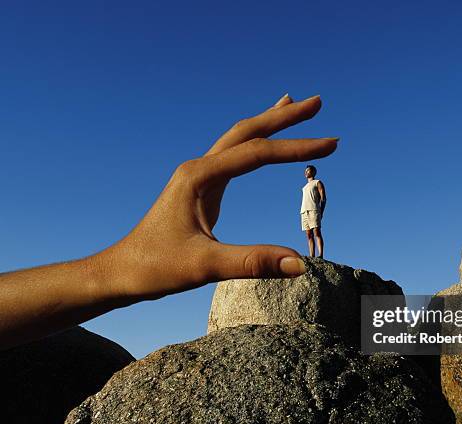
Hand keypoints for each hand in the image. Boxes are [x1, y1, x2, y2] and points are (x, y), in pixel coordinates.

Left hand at [95, 94, 337, 300]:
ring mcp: (199, 177)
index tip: (331, 144)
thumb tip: (299, 265)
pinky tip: (262, 143)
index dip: (296, 147)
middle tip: (318, 103)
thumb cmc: (154, 267)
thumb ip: (252, 262)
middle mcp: (198, 169)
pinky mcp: (200, 190)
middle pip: (247, 132)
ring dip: (268, 124)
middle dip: (283, 117)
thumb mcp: (205, 266)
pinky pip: (233, 158)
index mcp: (199, 177)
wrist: (120, 272)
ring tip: (293, 106)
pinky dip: (254, 144)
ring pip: (239, 140)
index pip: (257, 154)